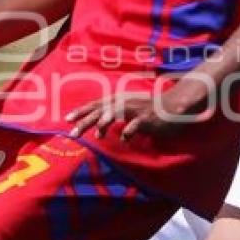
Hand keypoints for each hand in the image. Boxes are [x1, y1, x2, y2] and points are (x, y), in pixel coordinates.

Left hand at [67, 75, 212, 141]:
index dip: (81, 111)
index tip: (67, 119)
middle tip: (73, 132)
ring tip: (96, 134)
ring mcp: (135, 109)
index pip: (95, 104)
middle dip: (86, 120)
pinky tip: (124, 140)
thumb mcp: (128, 110)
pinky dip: (129, 132)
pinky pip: (135, 125)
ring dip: (105, 123)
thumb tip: (97, 131)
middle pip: (101, 110)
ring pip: (116, 114)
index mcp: (118, 100)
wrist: (172, 107)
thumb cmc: (148, 110)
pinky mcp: (146, 118)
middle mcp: (124, 102)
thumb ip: (113, 116)